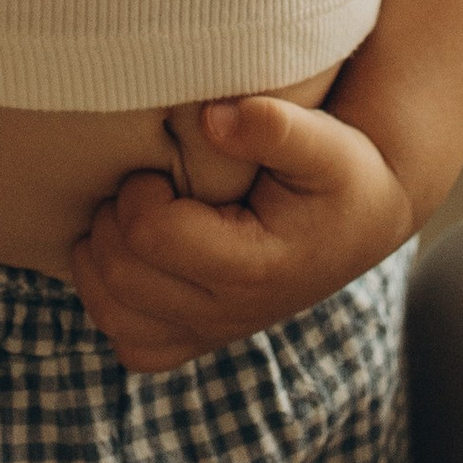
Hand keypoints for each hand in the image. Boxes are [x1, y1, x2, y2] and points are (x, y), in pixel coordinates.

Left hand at [70, 95, 412, 371]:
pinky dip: (114, 303)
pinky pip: (131, 345)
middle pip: (119, 278)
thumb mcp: (325, 141)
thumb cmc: (339, 173)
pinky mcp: (198, 340)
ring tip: (130, 218)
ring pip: (114, 318)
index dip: (138, 191)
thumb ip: (274, 126)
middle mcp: (228, 313)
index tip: (161, 167)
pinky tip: (133, 256)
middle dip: (113, 220)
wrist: (361, 220)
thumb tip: (210, 118)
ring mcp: (210, 334)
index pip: (149, 236)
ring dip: (100, 261)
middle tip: (143, 185)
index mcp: (253, 268)